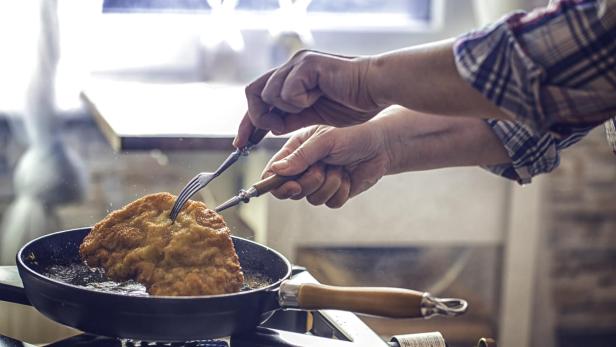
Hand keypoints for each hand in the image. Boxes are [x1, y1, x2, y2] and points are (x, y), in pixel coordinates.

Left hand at [234, 50, 382, 147]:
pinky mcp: (307, 64)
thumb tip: (271, 126)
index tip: (241, 144)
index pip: (258, 98)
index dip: (248, 122)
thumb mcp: (315, 117)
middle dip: (255, 119)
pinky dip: (297, 101)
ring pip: (269, 93)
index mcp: (291, 79)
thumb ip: (292, 119)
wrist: (377, 88)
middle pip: (253, 92)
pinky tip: (316, 99)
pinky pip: (287, 90)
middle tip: (267, 134)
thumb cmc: (354, 102)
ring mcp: (298, 63)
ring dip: (284, 110)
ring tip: (307, 109)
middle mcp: (291, 67)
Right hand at [261, 122, 391, 207]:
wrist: (381, 146)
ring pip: (312, 199)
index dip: (275, 183)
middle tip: (322, 169)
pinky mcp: (334, 193)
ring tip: (340, 167)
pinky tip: (348, 177)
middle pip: (290, 190)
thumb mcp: (325, 140)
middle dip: (309, 182)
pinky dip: (341, 191)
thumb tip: (277, 170)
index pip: (273, 172)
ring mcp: (319, 182)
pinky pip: (330, 203)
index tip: (290, 185)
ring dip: (329, 184)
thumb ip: (301, 156)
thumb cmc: (352, 135)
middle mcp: (304, 168)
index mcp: (296, 151)